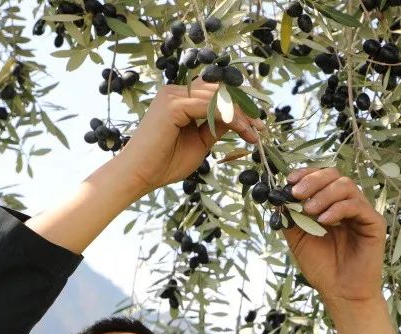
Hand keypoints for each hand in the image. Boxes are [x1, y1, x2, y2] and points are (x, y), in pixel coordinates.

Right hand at [113, 78, 263, 195]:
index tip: (258, 125)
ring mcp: (173, 95)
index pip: (216, 93)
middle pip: (220, 91)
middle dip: (244, 108)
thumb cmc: (164, 164)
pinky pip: (210, 106)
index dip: (239, 106)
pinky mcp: (172, 105)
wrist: (139, 176)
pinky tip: (242, 130)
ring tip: (254, 133)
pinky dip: (230, 117)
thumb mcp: (200, 143)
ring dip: (240, 114)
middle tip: (261, 127)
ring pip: (218, 97)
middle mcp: (176, 91)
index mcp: (180, 98)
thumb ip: (215, 128)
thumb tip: (237, 119)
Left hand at [282, 167, 388, 304]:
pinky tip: (325, 220)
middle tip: (297, 193)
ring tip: (309, 211)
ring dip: (323, 194)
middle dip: (313, 180)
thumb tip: (277, 196)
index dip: (306, 174)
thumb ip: (290, 217)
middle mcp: (347, 204)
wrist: (340, 293)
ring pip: (346, 186)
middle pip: (334, 175)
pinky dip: (338, 208)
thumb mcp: (298, 239)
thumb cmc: (322, 267)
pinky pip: (357, 205)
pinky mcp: (375, 223)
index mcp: (330, 204)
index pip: (321, 178)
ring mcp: (362, 212)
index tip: (289, 180)